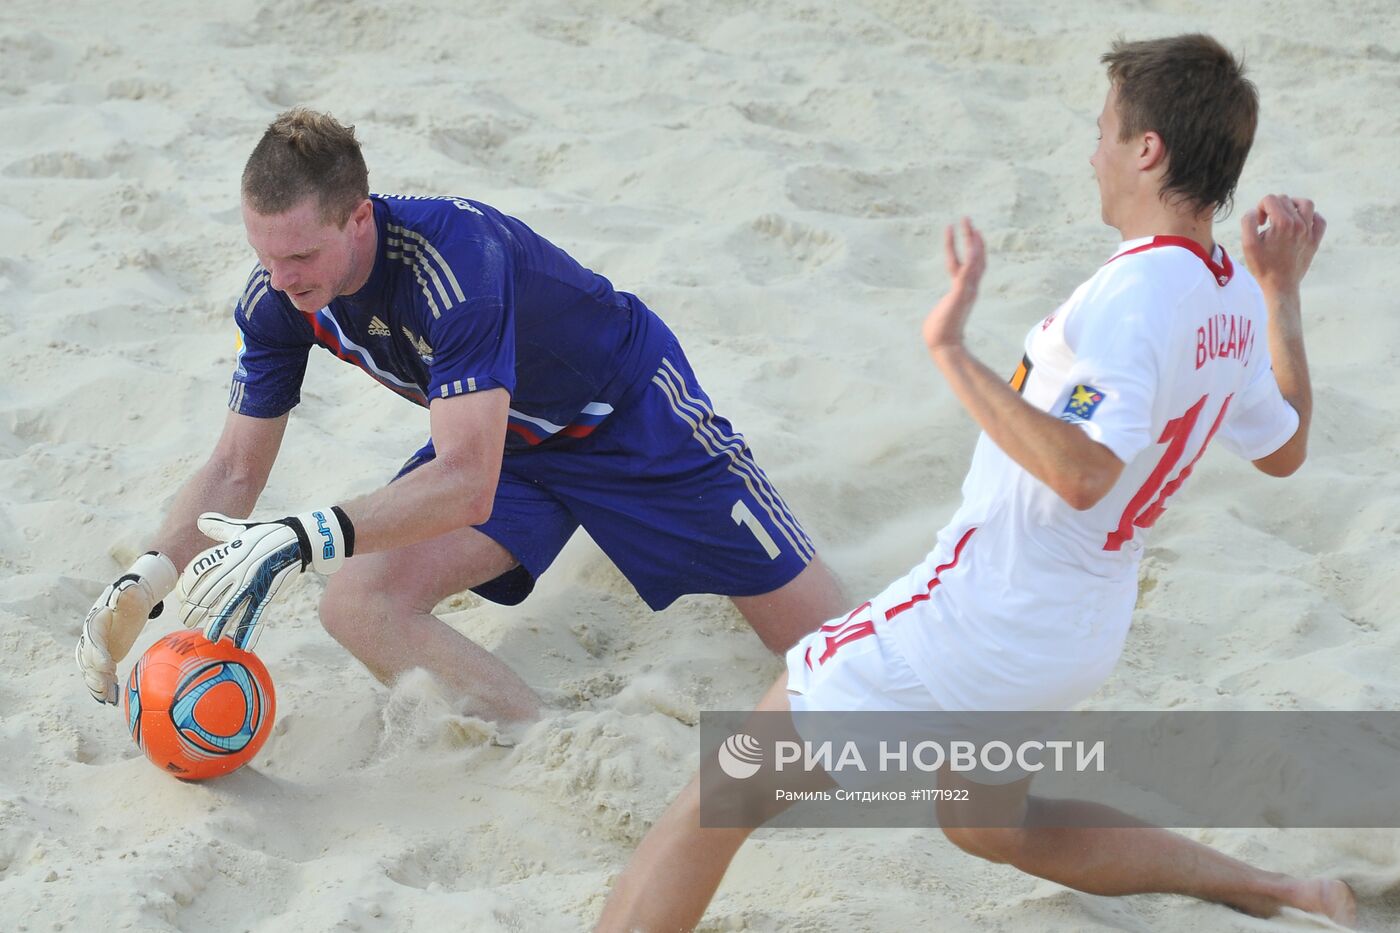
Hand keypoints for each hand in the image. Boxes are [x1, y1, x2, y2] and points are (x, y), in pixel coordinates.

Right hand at [76, 551, 177, 703]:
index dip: (98, 654)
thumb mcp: (130, 592)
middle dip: (95, 674)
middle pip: (88, 659)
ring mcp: (95, 649)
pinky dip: (104, 685)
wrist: (131, 600)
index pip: (93, 641)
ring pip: (91, 670)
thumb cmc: (132, 595)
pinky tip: (110, 698)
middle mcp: (90, 637)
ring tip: (106, 697)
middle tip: (104, 686)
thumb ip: (126, 593)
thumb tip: (125, 589)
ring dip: (97, 684)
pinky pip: (100, 673)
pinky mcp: (103, 657)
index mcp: (95, 623)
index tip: (108, 665)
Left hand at [176, 508, 352, 649]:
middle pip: (210, 595)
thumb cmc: (268, 533)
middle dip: (197, 610)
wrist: (298, 539)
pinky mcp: (269, 593)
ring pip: (230, 609)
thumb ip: (220, 527)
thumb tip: (201, 520)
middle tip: (187, 620)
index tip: (183, 598)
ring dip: (219, 624)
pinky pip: (257, 616)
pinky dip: (250, 631)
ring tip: (209, 636)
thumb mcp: (242, 528)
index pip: (201, 574)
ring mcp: (253, 584)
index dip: (189, 588)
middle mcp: (238, 570)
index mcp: (229, 555)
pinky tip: (244, 644)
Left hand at [922, 217, 987, 354]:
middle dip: (972, 238)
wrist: (944, 345)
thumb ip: (945, 307)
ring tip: (968, 223)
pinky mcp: (961, 293)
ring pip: (975, 260)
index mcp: (963, 291)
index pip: (965, 265)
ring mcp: (967, 290)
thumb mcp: (942, 314)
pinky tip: (971, 242)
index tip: (958, 232)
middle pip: (976, 258)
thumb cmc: (939, 333)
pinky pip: (968, 271)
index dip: (963, 248)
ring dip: (972, 241)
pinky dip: (972, 256)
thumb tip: (942, 311)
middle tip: (968, 219)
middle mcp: (969, 288)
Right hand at [1240, 194, 1325, 296]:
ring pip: (1306, 204)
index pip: (1270, 199)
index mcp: (1282, 223)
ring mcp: (1309, 232)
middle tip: (1266, 224)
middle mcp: (1299, 224)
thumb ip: (1248, 222)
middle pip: (1286, 200)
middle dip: (1273, 207)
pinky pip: (1319, 220)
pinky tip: (1300, 223)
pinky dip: (1311, 217)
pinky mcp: (1315, 240)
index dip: (1260, 207)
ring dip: (1293, 205)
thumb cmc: (1262, 266)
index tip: (1259, 223)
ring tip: (1284, 215)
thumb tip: (1255, 211)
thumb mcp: (1248, 245)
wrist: (1280, 286)